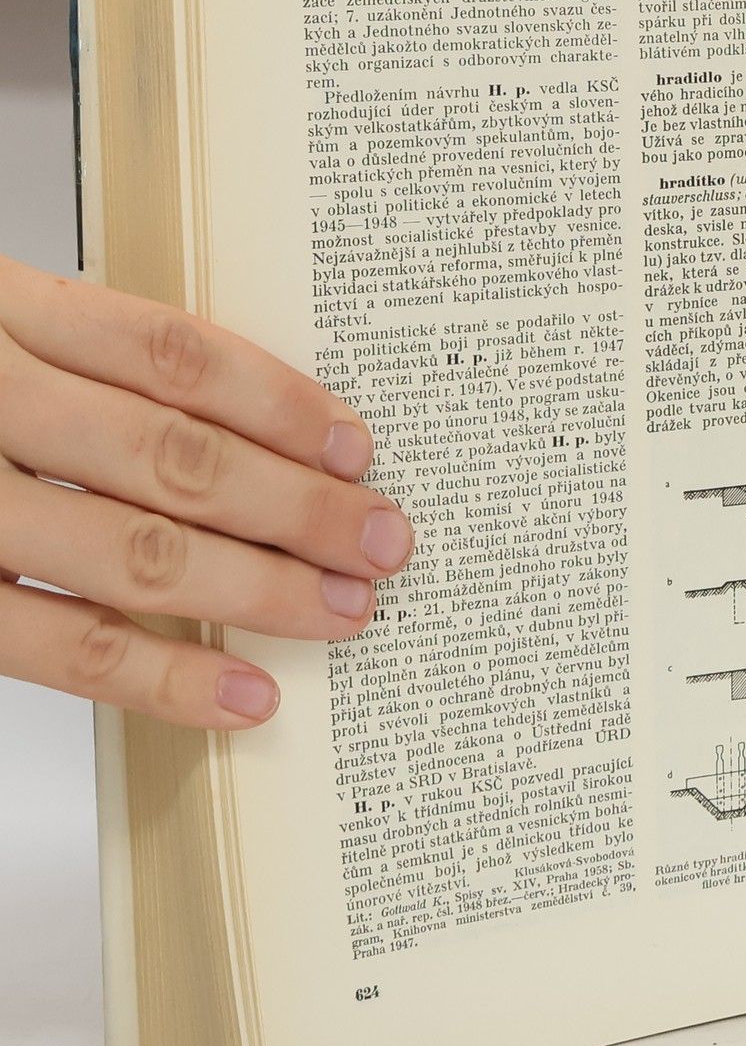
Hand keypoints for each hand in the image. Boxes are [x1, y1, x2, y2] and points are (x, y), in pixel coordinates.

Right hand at [0, 256, 410, 727]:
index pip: (169, 351)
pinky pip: (58, 644)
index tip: (357, 444)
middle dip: (300, 508)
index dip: (279, 401)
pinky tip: (242, 694)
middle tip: (386, 542)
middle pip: (174, 456)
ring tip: (344, 612)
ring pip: (131, 551)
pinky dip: (162, 676)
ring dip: (257, 590)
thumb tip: (241, 424)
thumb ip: (77, 353)